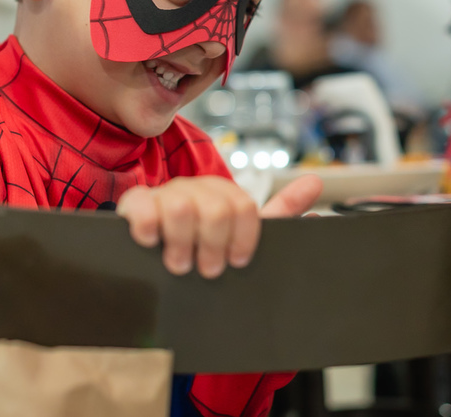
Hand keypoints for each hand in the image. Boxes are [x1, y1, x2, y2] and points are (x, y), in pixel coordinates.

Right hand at [116, 173, 321, 278]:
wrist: (157, 248)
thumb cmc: (204, 241)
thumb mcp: (242, 229)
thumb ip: (281, 208)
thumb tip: (315, 182)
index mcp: (224, 192)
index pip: (244, 208)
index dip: (244, 239)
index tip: (237, 261)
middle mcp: (196, 187)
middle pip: (216, 210)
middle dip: (213, 246)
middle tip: (207, 268)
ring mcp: (165, 193)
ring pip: (182, 209)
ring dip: (183, 245)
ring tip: (180, 263)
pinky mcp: (135, 204)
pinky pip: (143, 208)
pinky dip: (149, 229)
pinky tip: (152, 243)